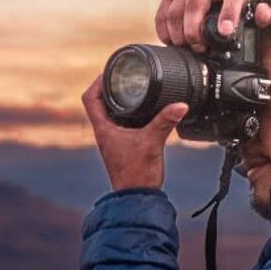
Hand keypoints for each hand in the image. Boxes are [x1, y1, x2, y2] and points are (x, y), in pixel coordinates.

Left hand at [81, 75, 187, 190]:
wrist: (138, 198)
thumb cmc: (137, 175)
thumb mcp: (152, 142)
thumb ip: (165, 122)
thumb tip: (180, 104)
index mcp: (104, 129)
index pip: (90, 98)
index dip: (97, 82)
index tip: (109, 71)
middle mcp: (105, 133)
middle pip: (100, 103)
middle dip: (110, 87)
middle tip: (123, 75)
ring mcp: (114, 140)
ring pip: (112, 113)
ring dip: (120, 100)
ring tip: (133, 88)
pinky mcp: (124, 146)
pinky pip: (123, 123)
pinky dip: (131, 113)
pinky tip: (145, 111)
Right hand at [155, 0, 270, 52]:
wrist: (222, 13)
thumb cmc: (241, 17)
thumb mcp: (255, 19)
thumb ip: (262, 17)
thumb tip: (263, 12)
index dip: (228, 12)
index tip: (225, 32)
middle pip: (196, 2)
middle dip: (194, 28)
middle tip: (199, 47)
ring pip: (176, 6)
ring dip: (178, 30)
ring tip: (185, 46)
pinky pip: (163, 9)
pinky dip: (164, 27)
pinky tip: (170, 40)